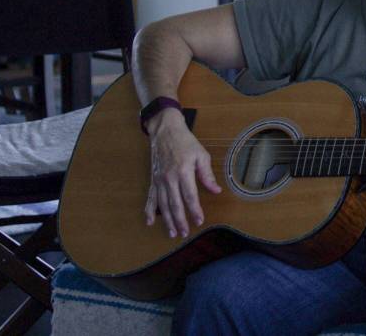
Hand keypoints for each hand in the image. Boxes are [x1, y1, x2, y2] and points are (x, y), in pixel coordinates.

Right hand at [144, 110, 221, 237]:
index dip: (194, 210)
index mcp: (183, 172)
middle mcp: (169, 178)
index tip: (199, 221)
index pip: (190, 196)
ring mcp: (159, 180)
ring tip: (172, 233)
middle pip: (175, 204)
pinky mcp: (153, 180)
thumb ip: (207, 174)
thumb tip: (216, 190)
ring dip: (167, 220)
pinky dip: (149, 210)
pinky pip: (150, 198)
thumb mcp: (201, 155)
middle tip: (185, 233)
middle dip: (180, 220)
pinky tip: (149, 222)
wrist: (165, 131)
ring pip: (163, 204)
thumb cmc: (185, 142)